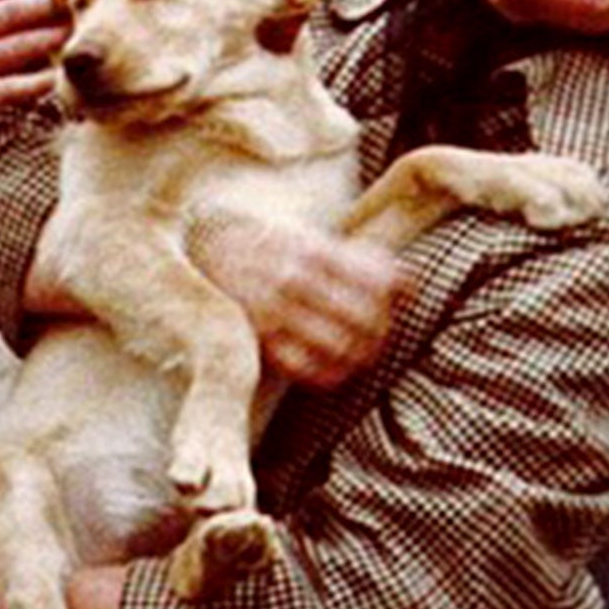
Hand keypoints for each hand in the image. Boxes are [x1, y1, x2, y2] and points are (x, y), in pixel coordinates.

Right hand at [189, 210, 406, 387]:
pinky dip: (329, 373)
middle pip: (365, 316)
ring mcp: (273, 312)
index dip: (397, 294)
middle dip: (383, 328)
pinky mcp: (255, 339)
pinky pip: (305, 368)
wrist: (201, 249)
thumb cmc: (265, 243)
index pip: (376, 280)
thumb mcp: (306, 235)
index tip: (398, 299)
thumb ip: (353, 256)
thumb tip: (408, 282)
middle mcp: (293, 280)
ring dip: (361, 353)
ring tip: (363, 351)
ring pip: (340, 345)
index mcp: (310, 249)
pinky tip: (335, 366)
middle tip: (382, 330)